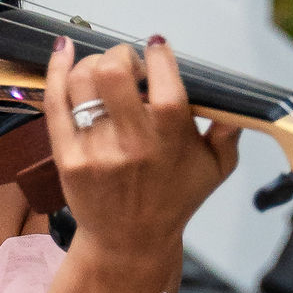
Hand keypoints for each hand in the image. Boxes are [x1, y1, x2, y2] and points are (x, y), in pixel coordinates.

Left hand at [43, 36, 236, 288]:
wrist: (129, 242)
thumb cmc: (173, 200)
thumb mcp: (215, 168)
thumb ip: (229, 131)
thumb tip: (237, 101)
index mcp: (170, 138)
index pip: (161, 76)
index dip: (157, 52)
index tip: (156, 49)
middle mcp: (132, 143)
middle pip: (113, 71)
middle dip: (121, 55)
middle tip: (127, 66)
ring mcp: (95, 151)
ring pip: (82, 81)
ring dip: (91, 64)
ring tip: (102, 74)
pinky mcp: (68, 158)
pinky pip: (55, 103)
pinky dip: (56, 70)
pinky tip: (64, 52)